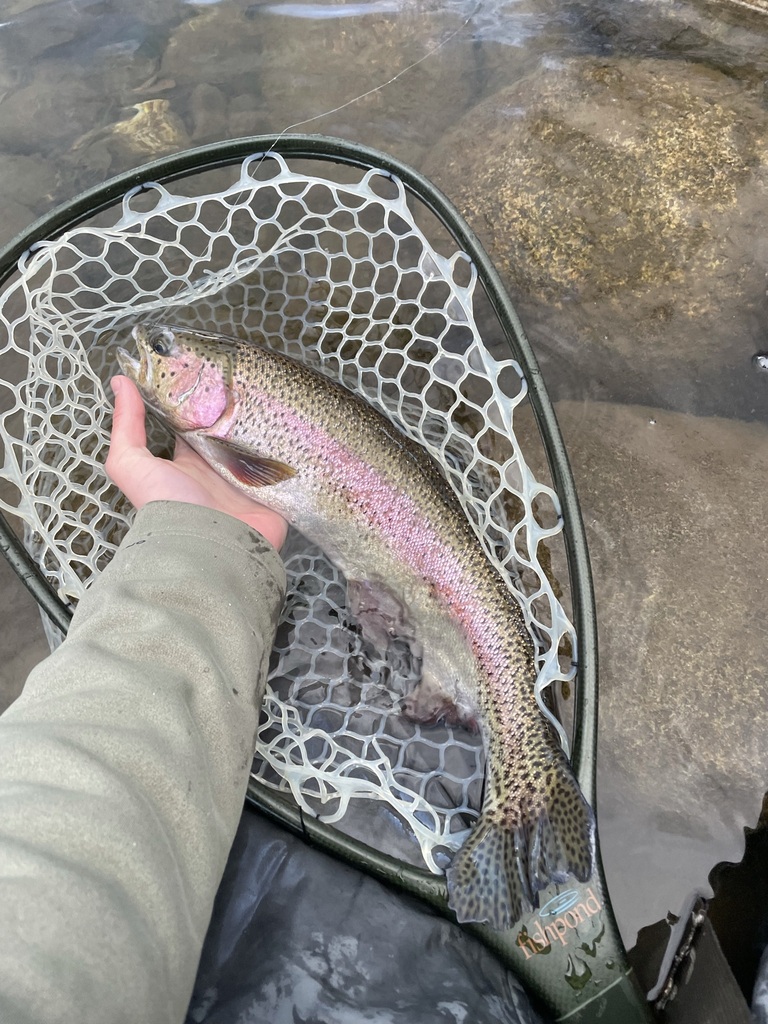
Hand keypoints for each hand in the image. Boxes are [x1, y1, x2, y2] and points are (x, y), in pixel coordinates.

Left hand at [106, 376, 287, 550]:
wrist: (208, 550)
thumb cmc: (168, 508)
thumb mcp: (133, 465)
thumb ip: (126, 427)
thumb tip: (119, 382)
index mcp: (190, 462)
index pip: (197, 424)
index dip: (201, 399)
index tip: (209, 368)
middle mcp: (220, 470)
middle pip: (233, 431)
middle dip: (241, 407)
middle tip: (251, 374)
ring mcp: (250, 481)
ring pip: (262, 444)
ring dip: (270, 423)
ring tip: (284, 390)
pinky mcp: (276, 492)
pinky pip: (288, 466)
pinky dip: (294, 449)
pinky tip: (300, 424)